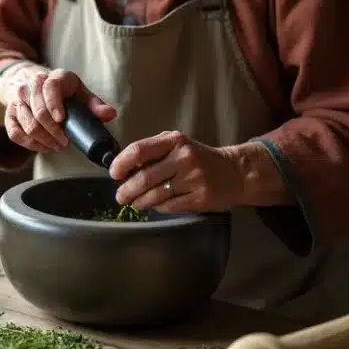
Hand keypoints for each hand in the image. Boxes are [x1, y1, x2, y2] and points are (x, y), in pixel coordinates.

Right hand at [0, 64, 116, 153]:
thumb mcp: (80, 92)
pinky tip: (43, 147)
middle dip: (53, 131)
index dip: (54, 105)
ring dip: (43, 140)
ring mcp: (18, 100)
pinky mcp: (10, 113)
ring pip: (27, 123)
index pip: (49, 88)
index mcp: (52, 78)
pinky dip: (29, 144)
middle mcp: (31, 86)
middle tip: (65, 143)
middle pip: (38, 111)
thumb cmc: (62, 92)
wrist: (33, 84)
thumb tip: (110, 114)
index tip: (61, 120)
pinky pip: (15, 132)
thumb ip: (95, 104)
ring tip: (57, 146)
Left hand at [109, 131, 242, 212]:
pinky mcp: (199, 198)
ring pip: (154, 196)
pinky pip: (168, 206)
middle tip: (120, 196)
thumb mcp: (177, 145)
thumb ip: (152, 151)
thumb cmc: (199, 158)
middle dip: (126, 190)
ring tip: (135, 202)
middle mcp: (184, 157)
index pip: (139, 150)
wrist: (234, 173)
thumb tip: (123, 167)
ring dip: (139, 201)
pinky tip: (156, 205)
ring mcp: (193, 179)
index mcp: (174, 141)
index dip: (121, 164)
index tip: (114, 174)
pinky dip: (157, 208)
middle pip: (144, 177)